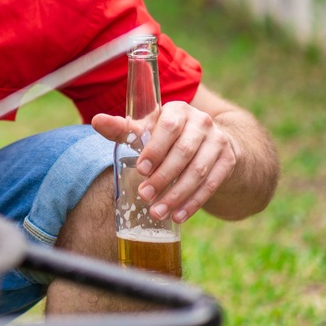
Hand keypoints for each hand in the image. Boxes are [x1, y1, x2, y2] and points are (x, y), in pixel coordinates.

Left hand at [91, 101, 237, 223]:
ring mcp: (219, 141)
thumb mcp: (147, 129)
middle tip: (145, 195)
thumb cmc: (167, 136)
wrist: (207, 142)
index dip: (155, 149)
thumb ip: (123, 128)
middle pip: (184, 152)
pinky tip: (178, 216)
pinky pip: (212, 184)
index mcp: (178, 110)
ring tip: (157, 212)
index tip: (140, 169)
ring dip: (178, 194)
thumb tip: (97, 121)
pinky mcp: (228, 161)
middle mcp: (202, 122)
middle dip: (163, 177)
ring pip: (199, 171)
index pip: (169, 126)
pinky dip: (194, 202)